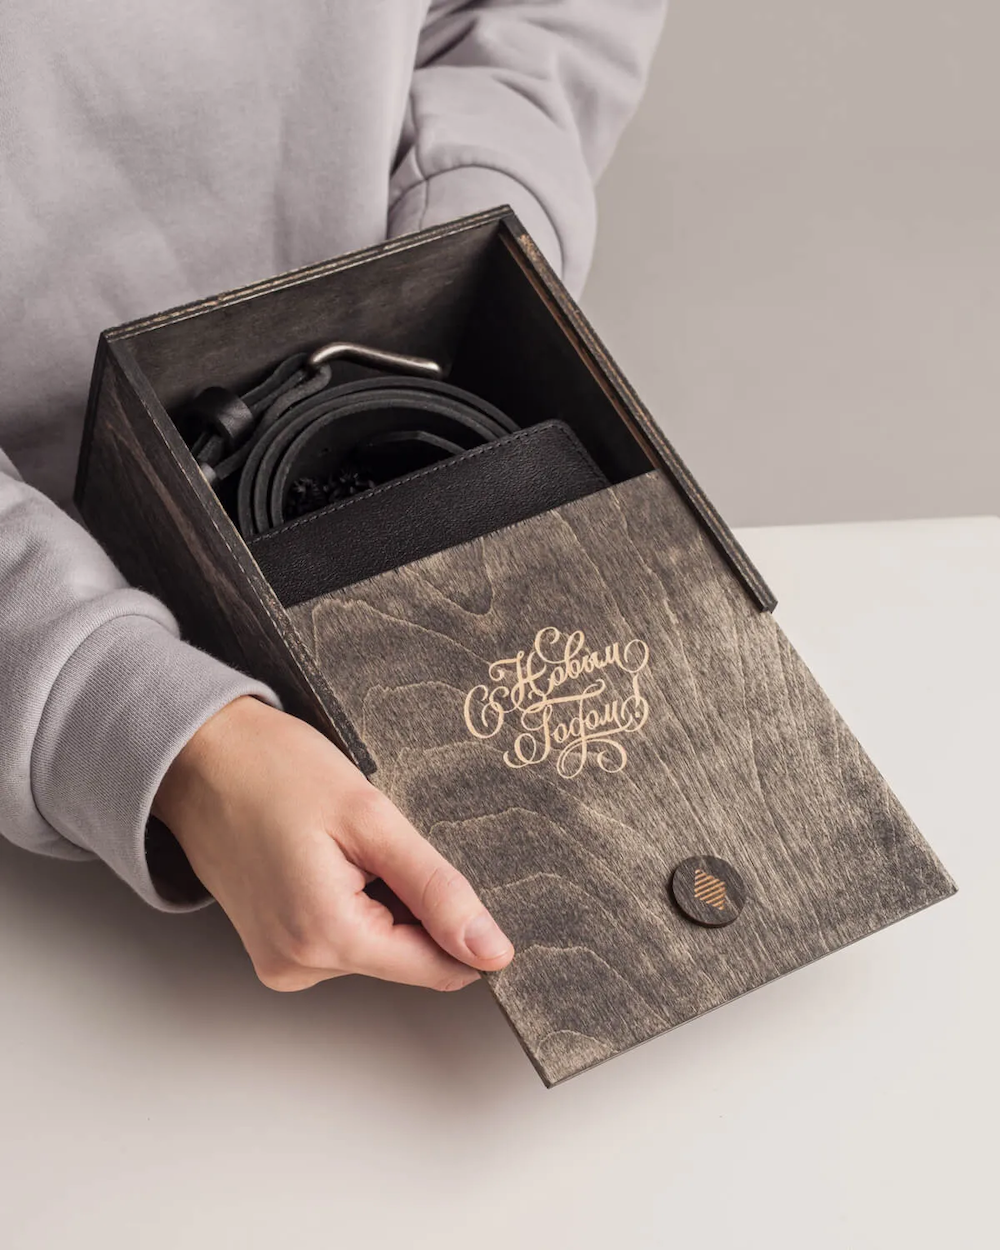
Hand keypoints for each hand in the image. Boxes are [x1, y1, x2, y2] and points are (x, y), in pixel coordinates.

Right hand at [151, 695, 513, 991]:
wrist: (199, 755)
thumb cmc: (274, 770)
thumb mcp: (372, 818)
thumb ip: (436, 890)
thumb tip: (491, 951)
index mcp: (326, 937)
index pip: (437, 968)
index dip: (464, 925)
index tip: (450, 872)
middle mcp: (299, 966)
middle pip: (406, 955)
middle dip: (413, 901)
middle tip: (377, 840)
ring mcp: (282, 960)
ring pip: (377, 945)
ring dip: (382, 898)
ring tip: (345, 843)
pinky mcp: (275, 946)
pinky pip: (343, 936)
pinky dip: (353, 899)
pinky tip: (329, 856)